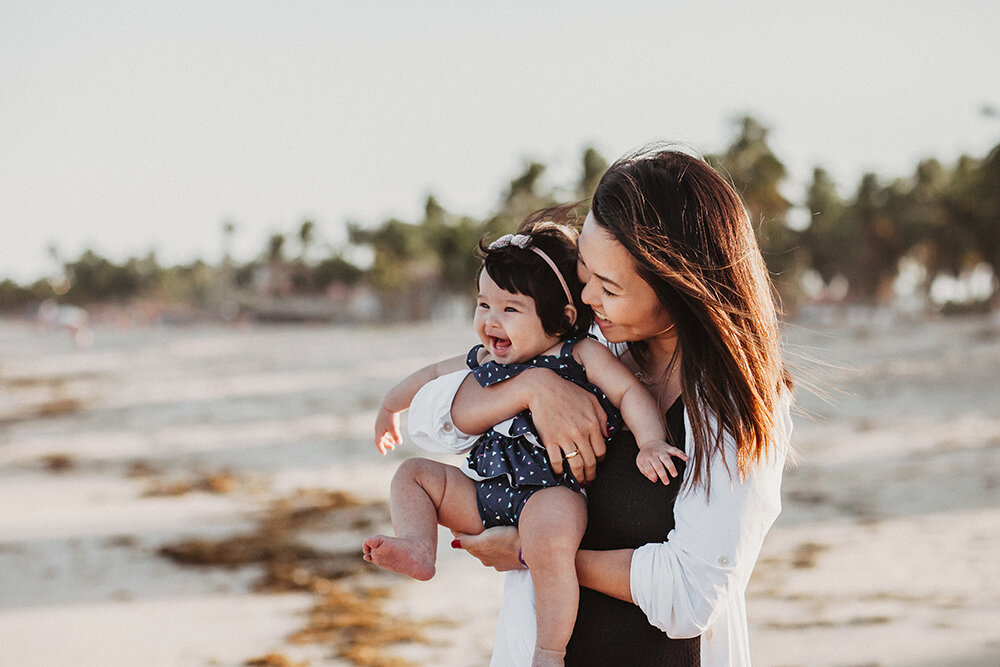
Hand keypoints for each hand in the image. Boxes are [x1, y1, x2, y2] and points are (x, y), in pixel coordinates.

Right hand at [375, 406, 400, 453]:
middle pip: (380, 438)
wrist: (390, 402)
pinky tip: (394, 433)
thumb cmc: (391, 416)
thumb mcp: (394, 427)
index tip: (384, 453)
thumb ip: (396, 436)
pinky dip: (389, 433)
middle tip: (392, 448)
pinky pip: (384, 428)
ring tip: (394, 442)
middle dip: (386, 444)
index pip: (378, 442)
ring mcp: (380, 422)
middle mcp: (378, 427)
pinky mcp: (383, 418)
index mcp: (378, 430)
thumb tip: (399, 443)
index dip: (381, 448)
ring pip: (383, 433)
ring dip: (388, 438)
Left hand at [450, 526, 523, 571]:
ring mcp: (507, 562)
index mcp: (483, 557)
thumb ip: (469, 542)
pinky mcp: (519, 559)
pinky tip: (508, 537)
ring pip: (494, 549)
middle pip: (481, 547)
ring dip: (492, 541)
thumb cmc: (509, 541)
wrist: (536, 548)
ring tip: (493, 528)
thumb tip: (453, 544)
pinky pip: (507, 550)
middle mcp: (493, 562)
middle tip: (476, 523)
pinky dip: (504, 544)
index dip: (465, 533)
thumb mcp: (486, 539)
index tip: (461, 522)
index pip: (469, 544)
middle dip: (478, 538)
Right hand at [524, 368, 608, 485]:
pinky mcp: (549, 440)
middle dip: (591, 474)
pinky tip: (560, 473)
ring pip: (576, 465)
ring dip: (578, 478)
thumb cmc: (568, 391)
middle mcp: (580, 433)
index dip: (600, 461)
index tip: (596, 464)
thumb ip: (602, 416)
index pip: (601, 451)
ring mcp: (564, 438)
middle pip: (590, 462)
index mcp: (592, 424)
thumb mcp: (591, 399)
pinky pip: (556, 462)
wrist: (542, 387)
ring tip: (579, 482)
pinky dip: (559, 471)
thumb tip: (608, 434)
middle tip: (589, 480)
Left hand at [635, 439, 687, 484]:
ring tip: (674, 474)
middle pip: (658, 465)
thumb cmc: (646, 456)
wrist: (649, 443)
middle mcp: (653, 455)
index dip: (652, 475)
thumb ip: (645, 471)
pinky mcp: (668, 448)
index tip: (656, 480)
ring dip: (671, 467)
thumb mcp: (640, 463)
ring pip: (666, 459)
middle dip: (662, 474)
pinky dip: (681, 454)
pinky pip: (675, 450)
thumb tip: (653, 479)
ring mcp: (661, 451)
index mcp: (645, 459)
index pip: (648, 468)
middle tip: (666, 482)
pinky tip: (686, 459)